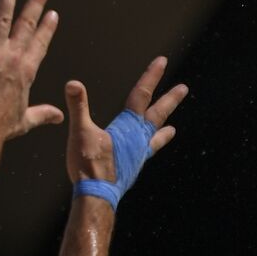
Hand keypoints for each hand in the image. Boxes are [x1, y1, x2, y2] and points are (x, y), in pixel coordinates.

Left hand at [0, 0, 62, 141]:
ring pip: (3, 18)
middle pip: (27, 23)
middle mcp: (13, 58)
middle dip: (35, 2)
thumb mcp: (26, 120)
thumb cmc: (0, 128)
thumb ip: (43, 114)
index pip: (41, 42)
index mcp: (27, 71)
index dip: (47, 26)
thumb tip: (59, 116)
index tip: (53, 13)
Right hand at [64, 56, 186, 193]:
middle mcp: (139, 138)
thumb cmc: (89, 163)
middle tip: (183, 88)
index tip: (162, 61)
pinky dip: (149, 149)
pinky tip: (145, 152)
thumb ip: (78, 107)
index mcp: (128, 126)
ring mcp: (138, 154)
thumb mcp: (80, 132)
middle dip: (170, 99)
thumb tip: (73, 84)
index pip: (142, 95)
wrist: (97, 194)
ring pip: (155, 136)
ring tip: (173, 129)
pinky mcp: (133, 167)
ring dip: (164, 130)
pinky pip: (145, 154)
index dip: (151, 76)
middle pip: (157, 114)